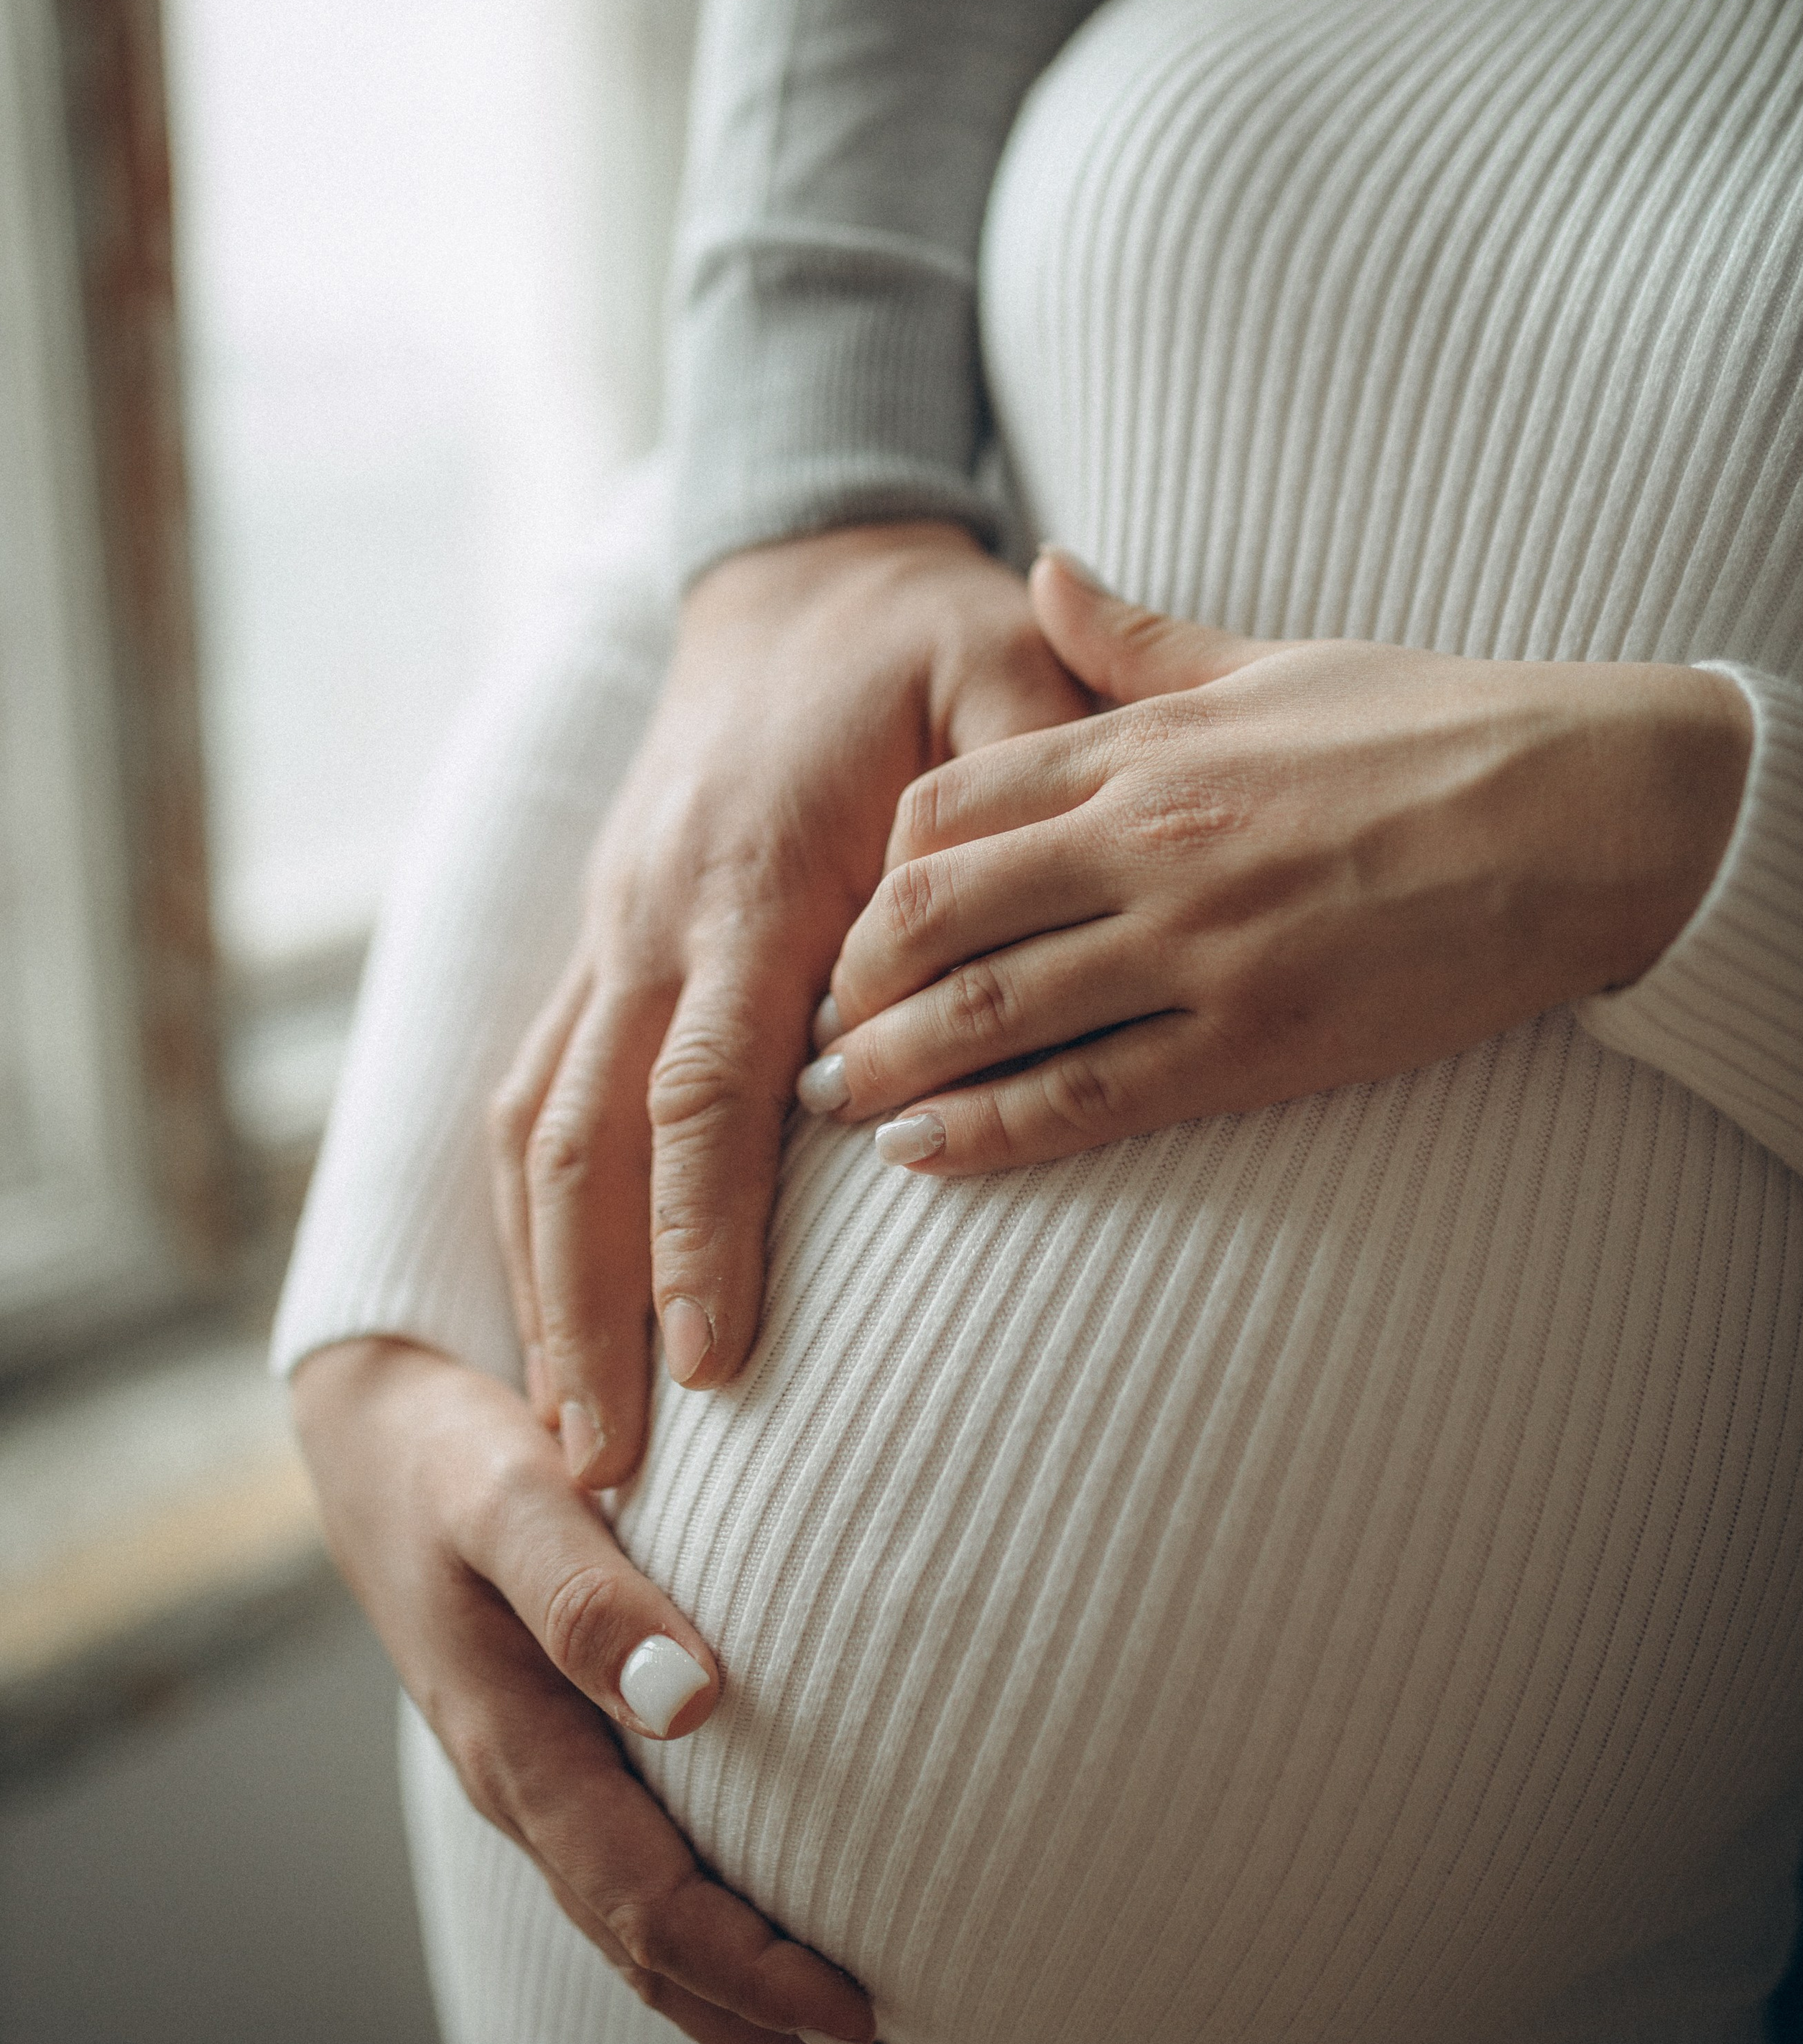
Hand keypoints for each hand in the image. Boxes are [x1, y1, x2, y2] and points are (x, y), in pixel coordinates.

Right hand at [291, 1336, 890, 2043]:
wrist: (370, 1430)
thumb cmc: (447, 1452)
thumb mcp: (508, 1494)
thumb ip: (587, 1594)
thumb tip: (692, 1698)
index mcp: (515, 1744)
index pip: (648, 1905)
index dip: (754, 1974)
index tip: (860, 2011)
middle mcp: (521, 1781)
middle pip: (642, 1948)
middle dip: (759, 2023)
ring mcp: (528, 1771)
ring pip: (630, 1923)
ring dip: (732, 1994)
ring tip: (842, 2042)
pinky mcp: (545, 1743)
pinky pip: (622, 1869)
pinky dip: (698, 1929)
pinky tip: (761, 1928)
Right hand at [490, 523, 1089, 1484]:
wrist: (802, 576)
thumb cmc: (924, 639)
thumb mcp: (1004, 668)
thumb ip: (1031, 782)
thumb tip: (1028, 914)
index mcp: (752, 872)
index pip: (707, 1083)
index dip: (699, 1230)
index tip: (710, 1366)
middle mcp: (655, 916)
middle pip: (594, 1136)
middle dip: (590, 1306)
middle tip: (597, 1467)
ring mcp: (612, 930)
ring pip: (541, 1125)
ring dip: (541, 1278)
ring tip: (559, 1431)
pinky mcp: (602, 942)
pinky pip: (536, 1088)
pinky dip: (528, 1209)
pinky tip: (542, 1307)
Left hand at [796, 551, 1751, 1168]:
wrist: (1579, 813)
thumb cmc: (1429, 727)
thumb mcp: (1267, 658)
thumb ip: (1135, 636)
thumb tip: (1044, 570)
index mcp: (1145, 745)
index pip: (947, 803)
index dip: (874, 872)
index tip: (853, 920)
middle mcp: (1149, 840)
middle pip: (935, 911)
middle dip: (854, 978)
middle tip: (813, 1026)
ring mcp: (1197, 945)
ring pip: (991, 1010)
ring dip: (891, 1063)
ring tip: (833, 1100)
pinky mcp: (1254, 1040)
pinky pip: (1088, 1093)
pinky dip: (990, 1128)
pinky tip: (928, 1149)